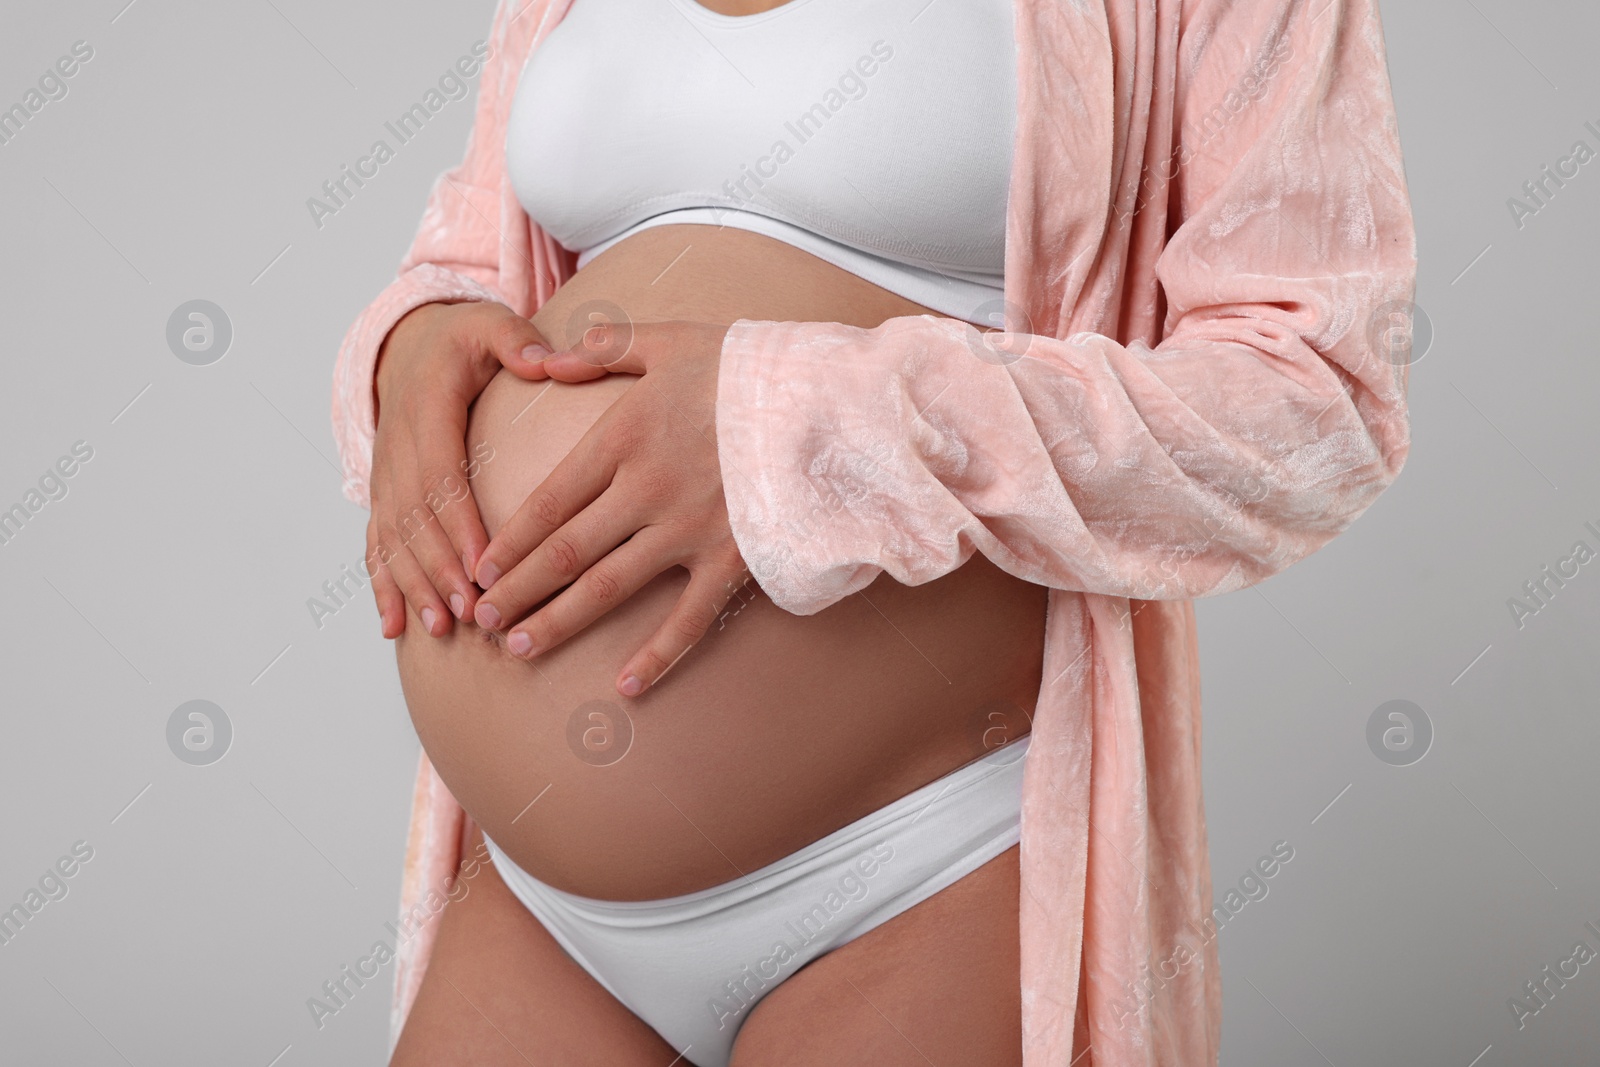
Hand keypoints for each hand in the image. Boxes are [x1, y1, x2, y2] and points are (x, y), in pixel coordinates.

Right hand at [367, 301, 552, 638]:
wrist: (408, 346)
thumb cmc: (462, 341)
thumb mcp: (488, 324)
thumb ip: (516, 339)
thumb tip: (544, 361)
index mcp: (426, 409)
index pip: (441, 474)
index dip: (458, 523)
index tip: (483, 564)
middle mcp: (397, 447)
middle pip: (416, 517)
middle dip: (441, 568)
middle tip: (471, 610)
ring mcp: (385, 475)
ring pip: (394, 538)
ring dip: (414, 585)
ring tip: (441, 627)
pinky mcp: (382, 494)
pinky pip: (376, 543)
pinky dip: (383, 586)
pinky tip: (394, 627)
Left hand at [471, 320, 751, 697]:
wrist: (831, 399)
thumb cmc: (750, 366)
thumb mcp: (671, 340)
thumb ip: (605, 348)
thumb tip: (547, 358)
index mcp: (626, 436)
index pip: (550, 500)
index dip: (510, 540)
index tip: (480, 569)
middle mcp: (648, 489)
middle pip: (566, 550)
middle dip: (519, 589)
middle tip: (482, 620)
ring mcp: (690, 529)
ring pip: (609, 586)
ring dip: (559, 620)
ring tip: (520, 646)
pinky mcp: (733, 559)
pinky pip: (688, 617)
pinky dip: (657, 654)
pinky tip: (624, 685)